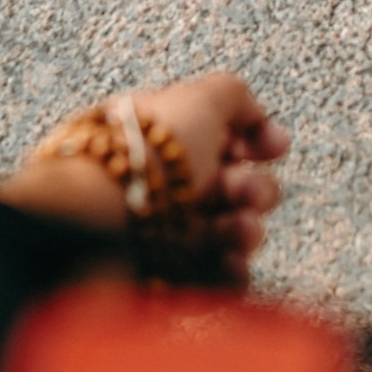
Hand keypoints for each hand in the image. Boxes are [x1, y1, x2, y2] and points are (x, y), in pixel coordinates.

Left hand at [0, 71, 288, 287]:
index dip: (256, 141)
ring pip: (229, 231)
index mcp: (164, 137)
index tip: (275, 148)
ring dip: (247, 228)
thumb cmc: (146, 157)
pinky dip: (231, 270)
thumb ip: (233, 96)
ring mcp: (165, 229)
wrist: (96, 221)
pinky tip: (231, 262)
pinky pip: (215, 275)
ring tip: (238, 229)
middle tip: (242, 192)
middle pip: (234, 186)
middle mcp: (164, 181)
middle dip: (254, 188)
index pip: (221, 138)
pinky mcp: (167, 273)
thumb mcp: (197, 99)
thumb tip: (255, 116)